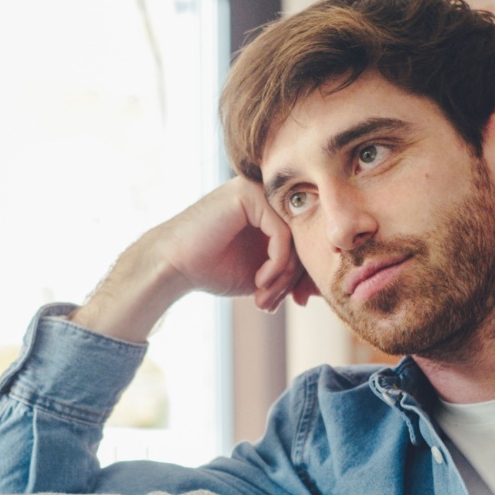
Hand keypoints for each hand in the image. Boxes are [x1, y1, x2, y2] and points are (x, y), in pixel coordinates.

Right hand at [70, 178, 315, 342]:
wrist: (172, 267)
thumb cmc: (212, 269)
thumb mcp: (263, 274)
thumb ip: (292, 272)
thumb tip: (322, 287)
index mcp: (271, 209)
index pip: (305, 239)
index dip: (304, 275)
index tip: (295, 302)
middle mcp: (267, 195)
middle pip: (303, 238)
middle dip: (294, 279)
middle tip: (273, 304)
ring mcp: (258, 190)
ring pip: (295, 238)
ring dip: (283, 277)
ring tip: (264, 298)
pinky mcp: (249, 195)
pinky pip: (282, 235)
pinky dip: (276, 265)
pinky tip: (259, 282)